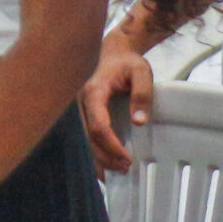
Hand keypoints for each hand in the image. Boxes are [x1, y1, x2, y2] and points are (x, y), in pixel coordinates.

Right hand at [79, 35, 156, 174]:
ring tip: (119, 169)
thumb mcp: (141, 72)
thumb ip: (142, 93)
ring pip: (85, 139)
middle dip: (106, 156)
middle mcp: (82, 101)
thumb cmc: (128, 62)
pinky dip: (95, 151)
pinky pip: (86, 135)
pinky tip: (105, 163)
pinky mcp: (84, 112)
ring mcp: (80, 108)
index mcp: (94, 92)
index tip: (127, 158)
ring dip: (99, 157)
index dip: (111, 146)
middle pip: (89, 137)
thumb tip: (138, 121)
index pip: (99, 126)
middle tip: (125, 168)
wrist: (114, 52)